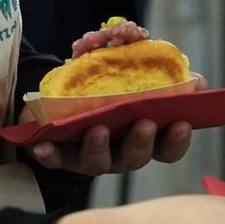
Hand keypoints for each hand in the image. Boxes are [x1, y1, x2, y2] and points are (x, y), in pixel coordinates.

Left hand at [19, 76, 202, 174]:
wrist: (64, 90)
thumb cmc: (108, 83)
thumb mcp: (128, 65)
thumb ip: (148, 61)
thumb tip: (174, 62)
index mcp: (145, 135)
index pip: (168, 148)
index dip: (177, 140)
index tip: (182, 123)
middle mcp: (121, 152)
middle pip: (135, 158)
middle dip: (141, 142)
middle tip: (144, 124)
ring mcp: (91, 156)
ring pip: (98, 162)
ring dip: (99, 147)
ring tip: (97, 129)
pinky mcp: (61, 155)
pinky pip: (55, 159)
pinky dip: (50, 154)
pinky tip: (43, 145)